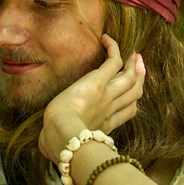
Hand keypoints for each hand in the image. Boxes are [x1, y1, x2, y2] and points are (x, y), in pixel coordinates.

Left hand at [39, 34, 144, 161]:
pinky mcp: (98, 81)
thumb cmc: (57, 143)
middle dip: (140, 78)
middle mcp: (110, 109)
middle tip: (139, 65)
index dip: (133, 101)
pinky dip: (114, 48)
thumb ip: (56, 143)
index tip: (132, 94)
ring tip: (132, 52)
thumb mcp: (62, 145)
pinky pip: (114, 61)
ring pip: (131, 77)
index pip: (129, 112)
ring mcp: (107, 95)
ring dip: (133, 63)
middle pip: (135, 92)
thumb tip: (44, 146)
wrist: (62, 135)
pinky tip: (106, 38)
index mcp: (105, 126)